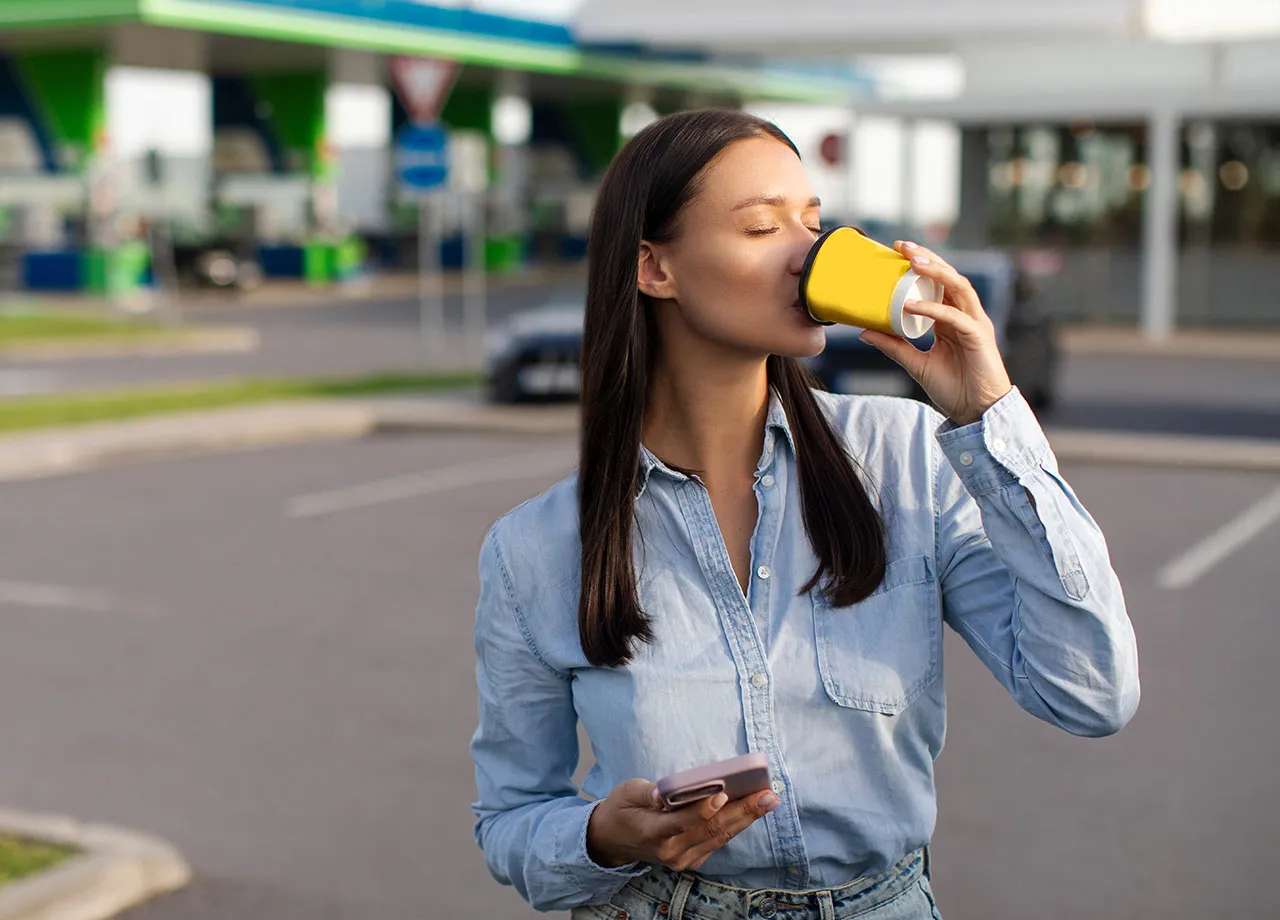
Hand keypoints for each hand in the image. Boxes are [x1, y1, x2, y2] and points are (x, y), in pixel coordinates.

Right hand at [586, 778, 779, 871]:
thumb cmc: (622, 809)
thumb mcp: (626, 793)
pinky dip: (736, 824)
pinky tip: (752, 809)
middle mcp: (671, 851)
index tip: (723, 794)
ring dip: (747, 818)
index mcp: (652, 832)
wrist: (614, 840)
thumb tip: (662, 792)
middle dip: (743, 811)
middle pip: (711, 830)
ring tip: (768, 800)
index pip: (681, 822)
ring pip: (720, 837)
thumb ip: (646, 792)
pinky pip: (718, 841)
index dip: (703, 809)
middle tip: (767, 795)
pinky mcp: (693, 859)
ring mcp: (683, 859)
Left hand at [858, 240, 1012, 426]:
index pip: (938, 283)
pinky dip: (933, 309)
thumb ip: (893, 345)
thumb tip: (863, 330)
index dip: (921, 265)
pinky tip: (910, 305)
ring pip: (958, 287)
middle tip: (902, 245)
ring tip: (912, 262)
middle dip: (927, 257)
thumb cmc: (953, 388)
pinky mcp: (979, 337)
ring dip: (935, 271)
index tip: (896, 252)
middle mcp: (966, 316)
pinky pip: (955, 317)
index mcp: (952, 318)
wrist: (976, 413)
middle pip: (949, 277)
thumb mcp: (915, 363)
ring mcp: (975, 324)